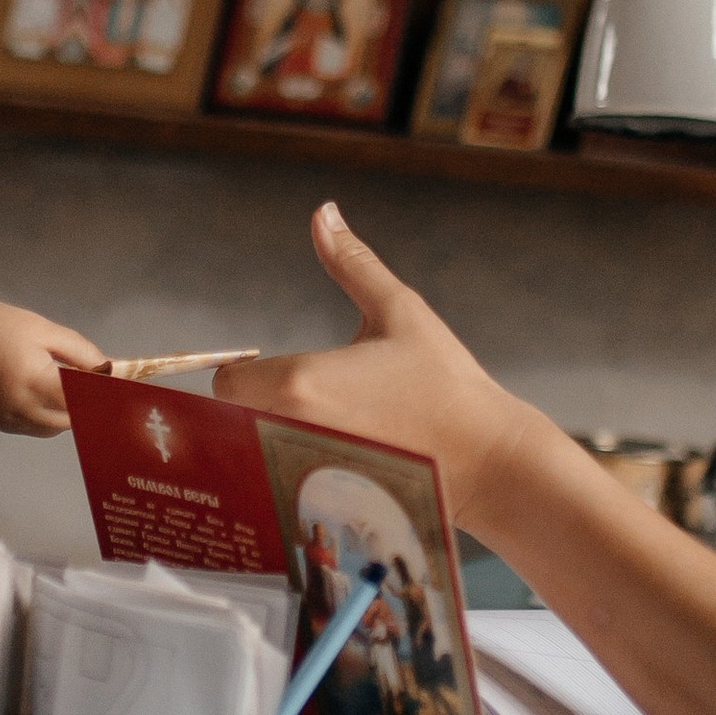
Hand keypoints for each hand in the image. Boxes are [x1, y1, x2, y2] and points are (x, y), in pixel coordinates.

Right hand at [0, 299, 107, 436]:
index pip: (85, 401)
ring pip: (52, 428)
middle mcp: (23, 408)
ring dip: (64, 414)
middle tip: (90, 385)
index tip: (117, 389)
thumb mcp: (45, 331)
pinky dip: (42, 417)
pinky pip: (30, 428)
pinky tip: (40, 395)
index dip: (103, 396)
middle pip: (71, 420)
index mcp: (37, 381)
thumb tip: (108, 371)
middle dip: (85, 405)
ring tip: (63, 388)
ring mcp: (8, 419)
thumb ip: (81, 353)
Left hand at [216, 207, 536, 530]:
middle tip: (308, 400)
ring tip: (329, 432)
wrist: (489, 461)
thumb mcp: (400, 310)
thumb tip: (323, 213)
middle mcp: (291, 431)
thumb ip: (351, 262)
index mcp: (300, 382)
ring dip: (275, 440)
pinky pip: (287, 484)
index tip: (276, 368)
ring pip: (259, 454)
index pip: (227, 382)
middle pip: (235, 421)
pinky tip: (343, 461)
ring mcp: (306, 472)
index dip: (244, 372)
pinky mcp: (325, 501)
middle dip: (258, 406)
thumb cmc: (445, 383)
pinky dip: (299, 472)